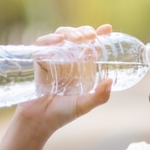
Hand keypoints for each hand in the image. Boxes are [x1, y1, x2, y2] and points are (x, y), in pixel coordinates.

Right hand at [0, 24, 112, 149]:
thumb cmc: (63, 113)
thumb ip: (100, 96)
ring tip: (78, 39)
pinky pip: (43, 44)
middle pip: (77, 36)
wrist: (40, 121)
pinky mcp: (39, 60)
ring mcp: (53, 58)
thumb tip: (110, 81)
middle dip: (84, 31)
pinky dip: (50, 39)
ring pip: (61, 35)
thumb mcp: (85, 105)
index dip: (100, 35)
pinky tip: (59, 40)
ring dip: (70, 32)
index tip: (107, 29)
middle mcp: (68, 59)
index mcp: (82, 66)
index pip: (92, 45)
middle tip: (90, 36)